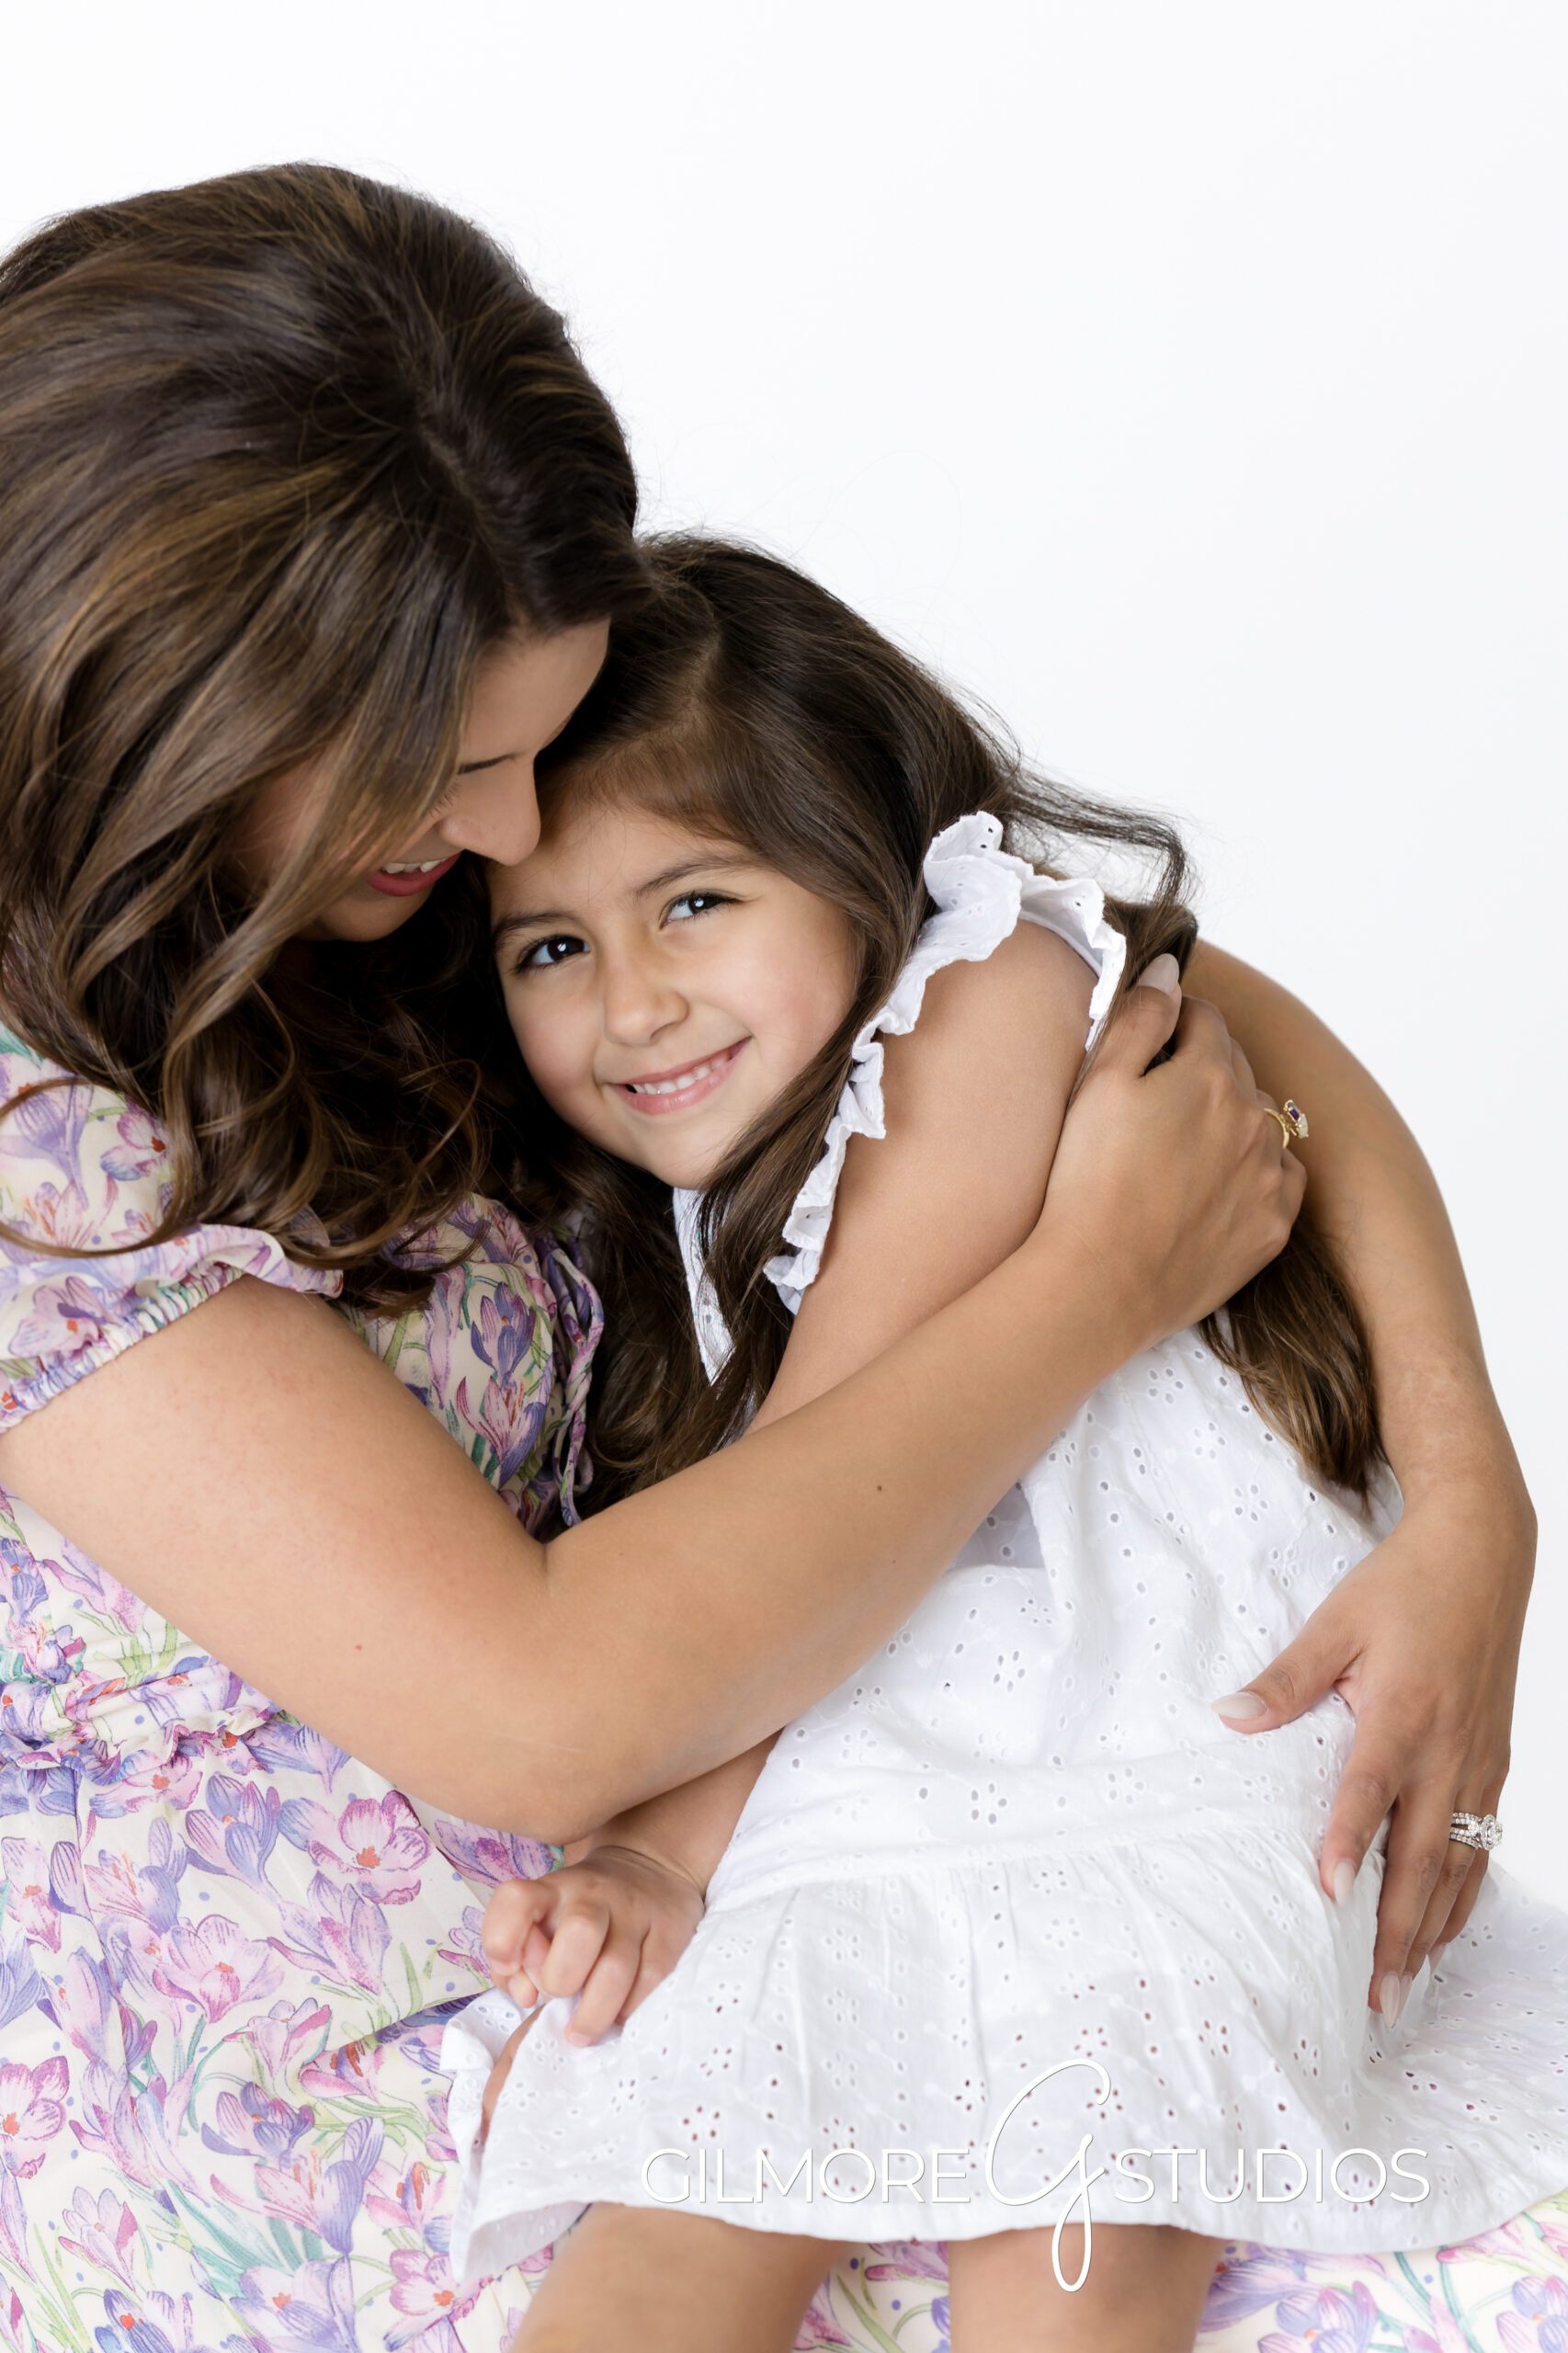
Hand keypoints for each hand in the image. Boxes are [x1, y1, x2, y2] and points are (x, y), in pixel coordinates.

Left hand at [480, 1842, 706, 2047]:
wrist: (653, 1867)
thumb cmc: (580, 1914)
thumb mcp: (543, 1921)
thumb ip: (518, 1962)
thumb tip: (526, 1996)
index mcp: (552, 1891)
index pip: (517, 1899)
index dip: (504, 1940)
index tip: (512, 1968)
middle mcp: (593, 1894)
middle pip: (578, 1932)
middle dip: (559, 1980)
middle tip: (559, 1997)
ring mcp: (636, 1911)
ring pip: (616, 1968)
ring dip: (593, 2013)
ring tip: (581, 2032)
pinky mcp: (671, 1934)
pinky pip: (651, 1982)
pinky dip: (629, 2009)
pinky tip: (619, 2014)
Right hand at [1036, 963, 1306, 1350]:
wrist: (1102, 1282)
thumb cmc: (1087, 1182)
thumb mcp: (1099, 1083)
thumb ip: (1140, 1017)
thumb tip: (1169, 969)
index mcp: (1208, 1075)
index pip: (1205, 1019)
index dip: (1177, 1019)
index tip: (1154, 1034)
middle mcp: (1251, 1119)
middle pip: (1236, 1067)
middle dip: (1204, 1066)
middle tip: (1158, 1095)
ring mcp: (1267, 1176)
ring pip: (1262, 1122)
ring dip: (1233, 1118)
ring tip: (1184, 1145)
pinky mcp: (1271, 1228)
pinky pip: (1281, 1179)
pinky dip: (1258, 1171)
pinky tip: (1219, 1184)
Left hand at [1207, 1472, 1535, 2021]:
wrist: (1483, 1556)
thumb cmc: (1403, 1586)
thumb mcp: (1335, 1622)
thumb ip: (1286, 1679)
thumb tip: (1229, 1717)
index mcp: (1403, 1712)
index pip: (1370, 1791)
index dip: (1349, 1844)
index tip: (1328, 1897)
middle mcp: (1448, 1749)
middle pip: (1423, 1857)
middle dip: (1398, 1932)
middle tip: (1375, 1997)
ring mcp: (1479, 1763)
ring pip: (1460, 1865)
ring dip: (1433, 1930)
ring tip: (1403, 1986)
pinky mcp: (1494, 1764)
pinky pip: (1482, 1845)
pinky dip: (1465, 1895)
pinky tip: (1444, 1930)